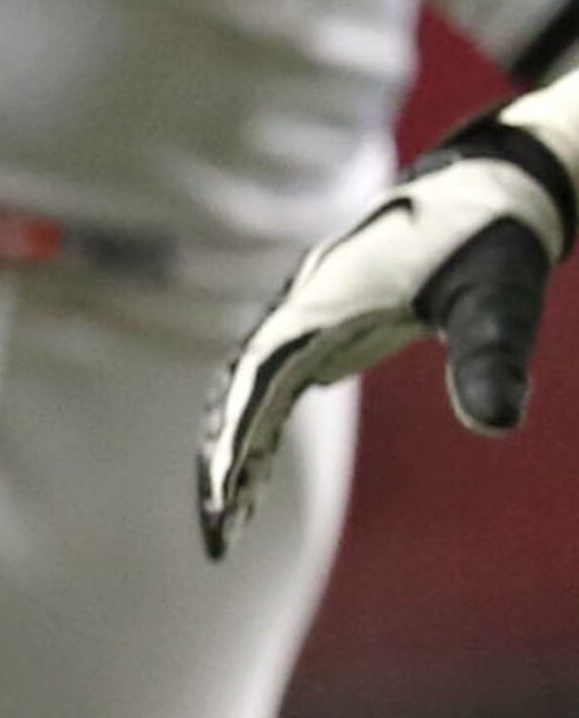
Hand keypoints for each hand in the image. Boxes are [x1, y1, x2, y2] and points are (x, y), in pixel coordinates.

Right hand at [199, 83, 578, 556]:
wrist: (493, 183)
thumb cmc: (493, 237)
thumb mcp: (501, 295)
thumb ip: (494, 356)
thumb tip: (495, 426)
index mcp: (322, 301)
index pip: (258, 382)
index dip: (232, 444)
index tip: (222, 505)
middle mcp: (300, 306)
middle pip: (235, 390)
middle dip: (219, 460)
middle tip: (217, 535)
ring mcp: (307, 313)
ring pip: (244, 387)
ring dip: (231, 446)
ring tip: (231, 517)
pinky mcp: (326, 323)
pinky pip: (272, 382)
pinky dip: (256, 427)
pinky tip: (257, 470)